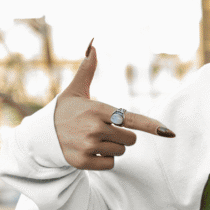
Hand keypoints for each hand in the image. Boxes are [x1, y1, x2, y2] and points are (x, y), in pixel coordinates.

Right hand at [53, 40, 175, 170]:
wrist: (41, 135)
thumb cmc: (65, 110)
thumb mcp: (75, 90)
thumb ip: (87, 69)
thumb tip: (92, 45)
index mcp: (97, 109)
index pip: (130, 119)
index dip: (151, 126)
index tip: (167, 132)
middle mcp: (94, 128)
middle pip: (131, 139)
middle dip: (122, 135)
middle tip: (103, 130)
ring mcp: (88, 146)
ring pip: (121, 151)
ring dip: (112, 147)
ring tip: (93, 140)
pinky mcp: (83, 162)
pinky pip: (110, 164)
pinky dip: (104, 160)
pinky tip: (89, 151)